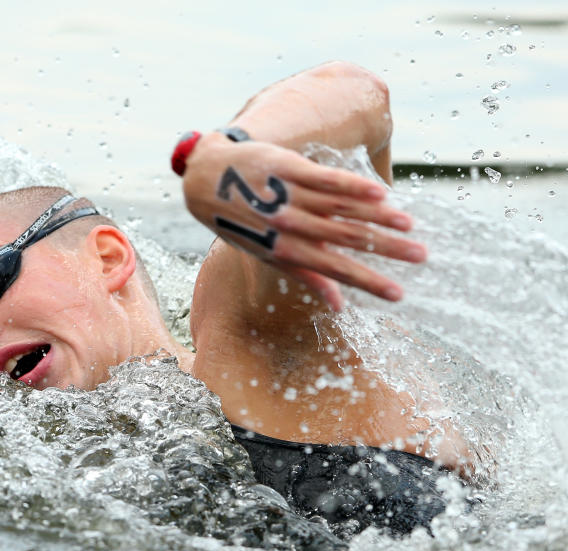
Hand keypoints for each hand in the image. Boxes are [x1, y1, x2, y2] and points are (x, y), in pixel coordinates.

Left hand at [182, 133, 424, 310]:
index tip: (398, 294)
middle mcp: (289, 225)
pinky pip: (326, 178)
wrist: (207, 180)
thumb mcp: (268, 254)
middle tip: (421, 257)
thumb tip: (340, 306)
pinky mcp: (287, 167)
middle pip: (346, 239)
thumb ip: (306, 277)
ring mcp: (288, 195)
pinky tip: (381, 192)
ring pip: (341, 208)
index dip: (368, 283)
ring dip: (377, 217)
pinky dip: (353, 186)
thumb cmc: (241, 222)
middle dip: (385, 250)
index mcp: (285, 250)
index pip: (335, 271)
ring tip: (409, 225)